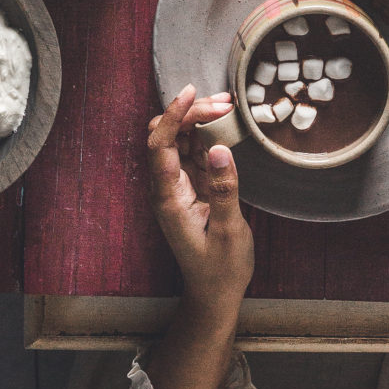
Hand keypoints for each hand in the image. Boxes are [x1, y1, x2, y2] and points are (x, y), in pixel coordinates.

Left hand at [147, 87, 253, 318]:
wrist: (214, 295)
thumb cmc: (220, 270)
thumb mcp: (228, 231)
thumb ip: (224, 189)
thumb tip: (221, 148)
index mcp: (168, 199)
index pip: (159, 145)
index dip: (172, 115)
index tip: (192, 93)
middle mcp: (168, 188)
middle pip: (167, 136)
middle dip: (191, 113)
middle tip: (225, 104)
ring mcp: (179, 186)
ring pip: (181, 140)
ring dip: (200, 119)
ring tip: (229, 105)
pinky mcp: (193, 187)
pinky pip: (196, 151)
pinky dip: (209, 133)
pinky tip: (228, 123)